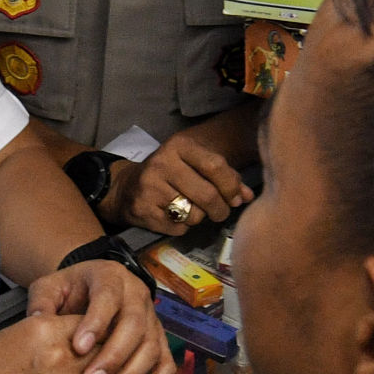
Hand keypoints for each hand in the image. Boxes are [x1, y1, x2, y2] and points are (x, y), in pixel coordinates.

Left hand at [26, 260, 170, 373]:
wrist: (89, 291)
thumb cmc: (69, 291)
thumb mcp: (50, 287)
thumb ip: (42, 302)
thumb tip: (38, 320)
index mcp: (110, 277)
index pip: (109, 297)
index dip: (96, 323)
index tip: (79, 348)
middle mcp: (137, 296)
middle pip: (135, 325)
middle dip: (113, 357)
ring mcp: (152, 319)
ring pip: (152, 347)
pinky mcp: (159, 342)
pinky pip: (165, 364)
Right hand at [112, 130, 254, 234]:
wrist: (126, 187)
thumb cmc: (170, 174)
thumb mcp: (195, 166)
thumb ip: (225, 178)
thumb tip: (247, 196)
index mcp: (179, 146)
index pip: (216, 166)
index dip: (231, 186)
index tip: (235, 197)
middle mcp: (163, 163)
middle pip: (208, 194)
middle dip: (221, 209)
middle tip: (220, 212)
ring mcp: (150, 187)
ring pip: (194, 214)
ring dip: (200, 218)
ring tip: (192, 210)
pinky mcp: (143, 210)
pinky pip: (178, 227)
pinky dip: (183, 227)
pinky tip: (175, 217)